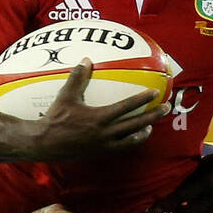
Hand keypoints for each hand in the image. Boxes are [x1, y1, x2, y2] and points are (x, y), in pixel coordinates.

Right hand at [29, 60, 171, 160]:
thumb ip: (78, 78)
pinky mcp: (101, 153)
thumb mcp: (65, 96)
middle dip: (153, 116)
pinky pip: (121, 148)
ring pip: (131, 140)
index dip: (142, 99)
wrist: (46, 143)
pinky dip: (130, 142)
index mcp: (99, 117)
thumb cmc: (55, 118)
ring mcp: (105, 145)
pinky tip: (133, 137)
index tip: (155, 92)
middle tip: (166, 108)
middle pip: (136, 124)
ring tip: (151, 126)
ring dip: (143, 132)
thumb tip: (86, 59)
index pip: (126, 107)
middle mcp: (105, 133)